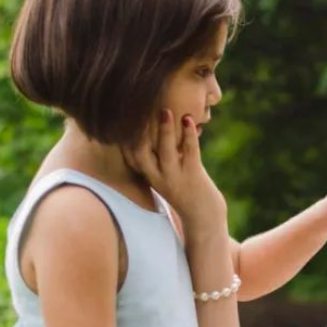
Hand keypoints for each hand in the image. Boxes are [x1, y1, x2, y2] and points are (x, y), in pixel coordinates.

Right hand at [122, 110, 226, 232]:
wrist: (204, 216)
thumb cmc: (185, 189)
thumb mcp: (166, 174)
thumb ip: (159, 156)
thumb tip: (157, 127)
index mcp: (149, 176)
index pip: (130, 156)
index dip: (124, 137)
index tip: (123, 116)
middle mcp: (158, 178)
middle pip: (142, 154)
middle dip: (140, 131)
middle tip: (138, 109)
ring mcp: (176, 178)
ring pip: (166, 152)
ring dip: (165, 130)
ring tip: (165, 110)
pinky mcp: (193, 175)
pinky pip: (190, 152)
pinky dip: (189, 135)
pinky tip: (189, 120)